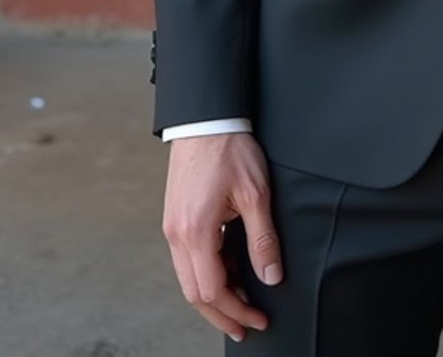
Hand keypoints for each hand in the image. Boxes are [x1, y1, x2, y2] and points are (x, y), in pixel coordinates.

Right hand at [162, 132, 281, 343]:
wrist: (205, 118)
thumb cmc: (230, 149)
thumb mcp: (256, 193)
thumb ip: (263, 239)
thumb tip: (270, 277)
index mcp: (196, 232)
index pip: (213, 291)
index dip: (237, 311)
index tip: (258, 319)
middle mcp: (177, 235)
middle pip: (195, 294)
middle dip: (222, 314)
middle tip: (248, 325)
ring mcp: (172, 228)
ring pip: (188, 279)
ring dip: (214, 296)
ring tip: (242, 301)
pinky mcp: (174, 219)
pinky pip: (187, 260)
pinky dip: (207, 274)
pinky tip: (229, 271)